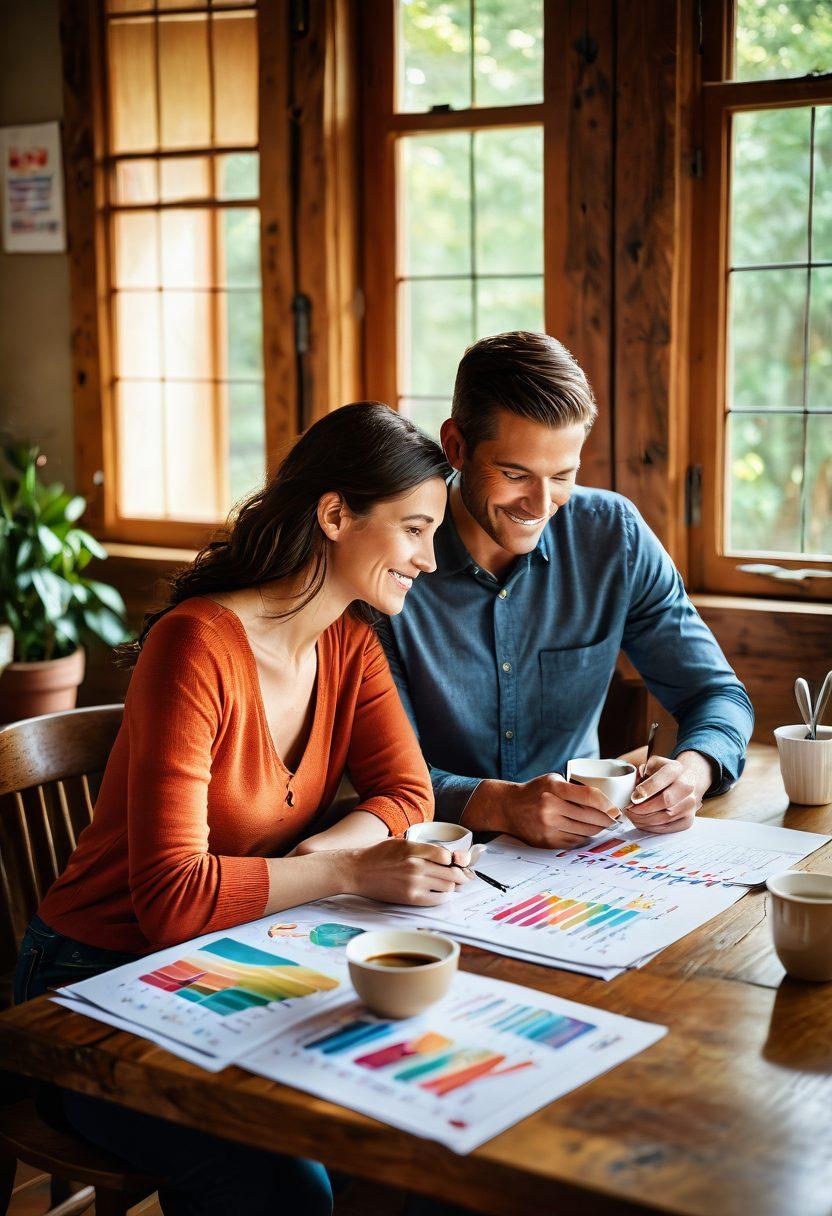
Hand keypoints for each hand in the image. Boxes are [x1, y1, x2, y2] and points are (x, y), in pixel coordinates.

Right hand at [347, 837, 471, 906]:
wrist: (357, 872)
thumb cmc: (378, 855)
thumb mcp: (400, 842)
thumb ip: (421, 846)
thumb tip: (445, 854)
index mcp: (412, 848)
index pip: (446, 855)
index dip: (454, 860)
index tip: (455, 862)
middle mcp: (415, 865)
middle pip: (451, 872)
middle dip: (460, 874)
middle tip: (464, 875)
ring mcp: (413, 883)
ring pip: (447, 886)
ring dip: (451, 885)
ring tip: (450, 883)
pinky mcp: (410, 898)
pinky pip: (437, 899)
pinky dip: (443, 896)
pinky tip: (440, 892)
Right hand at [502, 773, 620, 848]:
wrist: (508, 807)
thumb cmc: (535, 791)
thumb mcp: (553, 780)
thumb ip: (576, 789)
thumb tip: (606, 803)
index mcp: (554, 789)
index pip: (590, 797)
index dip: (607, 804)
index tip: (616, 810)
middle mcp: (551, 808)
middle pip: (591, 818)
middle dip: (607, 820)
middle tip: (615, 820)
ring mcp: (549, 827)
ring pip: (585, 832)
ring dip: (597, 830)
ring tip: (602, 825)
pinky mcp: (547, 841)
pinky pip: (575, 842)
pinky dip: (583, 837)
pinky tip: (585, 831)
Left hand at [627, 751, 713, 833]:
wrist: (680, 783)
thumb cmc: (661, 775)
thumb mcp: (650, 767)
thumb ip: (641, 773)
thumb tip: (636, 790)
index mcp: (676, 769)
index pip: (663, 779)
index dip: (647, 789)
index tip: (634, 797)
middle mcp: (688, 786)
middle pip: (666, 800)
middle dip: (643, 808)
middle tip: (629, 809)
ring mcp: (690, 805)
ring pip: (666, 817)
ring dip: (644, 819)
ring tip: (632, 816)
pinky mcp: (687, 820)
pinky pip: (667, 828)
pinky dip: (651, 827)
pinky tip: (641, 822)